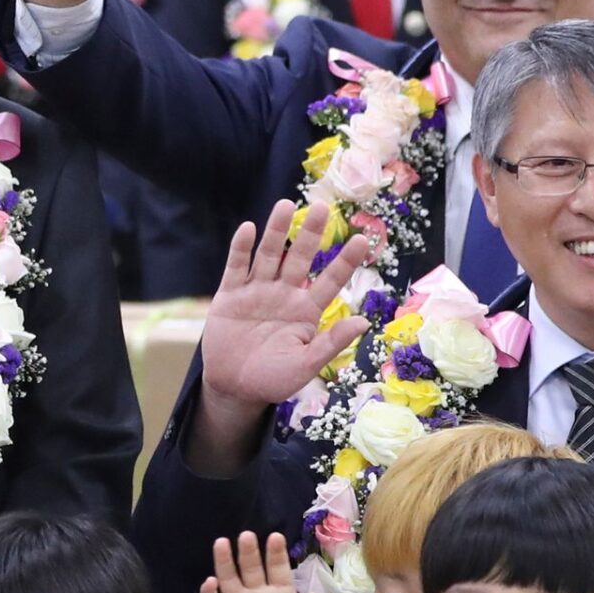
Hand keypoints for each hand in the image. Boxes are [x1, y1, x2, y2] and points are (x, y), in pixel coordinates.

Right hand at [193, 201, 370, 474]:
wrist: (233, 388)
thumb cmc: (274, 379)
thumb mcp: (306, 365)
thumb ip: (331, 343)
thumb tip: (363, 322)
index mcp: (307, 310)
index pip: (331, 280)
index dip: (345, 261)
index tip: (362, 239)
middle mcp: (284, 294)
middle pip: (300, 258)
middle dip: (311, 234)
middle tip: (322, 207)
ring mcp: (257, 291)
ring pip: (269, 255)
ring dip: (277, 231)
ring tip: (286, 204)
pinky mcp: (230, 295)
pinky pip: (237, 267)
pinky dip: (241, 249)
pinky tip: (249, 229)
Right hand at [201, 533, 303, 592]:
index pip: (278, 568)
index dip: (276, 553)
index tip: (276, 537)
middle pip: (252, 566)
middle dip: (249, 551)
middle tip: (247, 536)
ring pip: (229, 577)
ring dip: (225, 561)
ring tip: (222, 543)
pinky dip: (210, 591)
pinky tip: (210, 582)